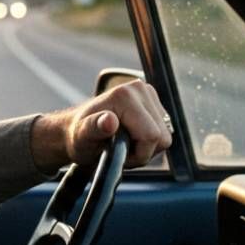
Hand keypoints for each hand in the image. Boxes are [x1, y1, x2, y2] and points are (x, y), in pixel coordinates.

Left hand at [31, 80, 172, 170]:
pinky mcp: (154, 102)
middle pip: (162, 137)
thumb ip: (94, 128)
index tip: (119, 155)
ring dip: (146, 148)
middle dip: (143, 152)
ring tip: (125, 145)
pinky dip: (149, 142)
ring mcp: (148, 94)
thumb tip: (110, 121)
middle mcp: (140, 89)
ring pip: (166, 137)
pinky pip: (164, 132)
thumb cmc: (79, 136)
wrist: (79, 130)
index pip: (152, 136)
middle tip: (120, 151)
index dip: (138, 154)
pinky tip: (132, 139)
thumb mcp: (82, 137)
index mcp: (125, 95)